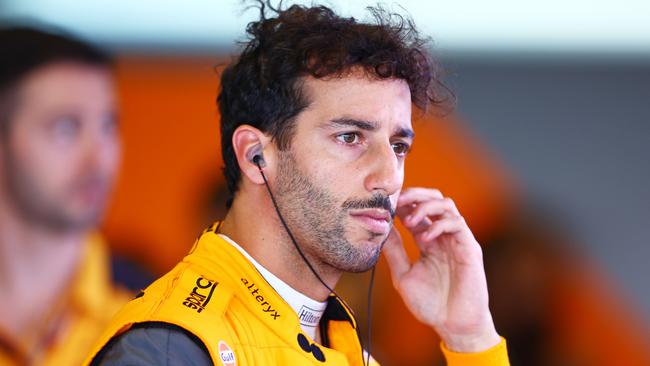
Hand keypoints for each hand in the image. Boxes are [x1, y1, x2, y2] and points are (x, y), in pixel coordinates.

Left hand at [382, 187, 500, 351]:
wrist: (453, 326)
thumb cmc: (430, 304)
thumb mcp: (403, 275)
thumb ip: (394, 252)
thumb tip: (381, 229)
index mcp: (427, 240)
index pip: (416, 210)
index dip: (402, 203)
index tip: (385, 204)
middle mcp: (443, 236)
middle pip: (434, 199)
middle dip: (415, 194)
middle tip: (398, 200)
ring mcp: (457, 240)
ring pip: (447, 205)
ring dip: (426, 206)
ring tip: (410, 219)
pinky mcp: (469, 248)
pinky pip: (457, 224)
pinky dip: (439, 224)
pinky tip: (425, 237)